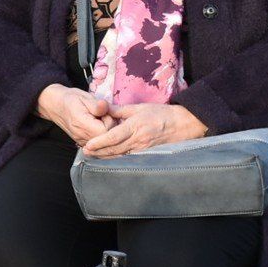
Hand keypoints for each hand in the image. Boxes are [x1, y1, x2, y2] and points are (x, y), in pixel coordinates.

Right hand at [37, 84, 111, 145]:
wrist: (56, 105)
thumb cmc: (71, 99)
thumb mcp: (84, 97)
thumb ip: (96, 104)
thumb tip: (105, 106)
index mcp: (82, 124)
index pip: (106, 130)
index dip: (111, 120)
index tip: (106, 111)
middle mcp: (82, 136)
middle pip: (106, 139)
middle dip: (111, 127)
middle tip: (105, 114)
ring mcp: (82, 142)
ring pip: (103, 143)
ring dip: (107, 132)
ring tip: (101, 119)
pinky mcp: (83, 144)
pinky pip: (98, 144)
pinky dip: (102, 135)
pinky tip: (98, 125)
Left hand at [79, 102, 206, 158]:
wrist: (182, 124)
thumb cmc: (160, 113)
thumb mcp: (139, 107)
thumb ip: (119, 110)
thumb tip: (102, 108)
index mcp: (135, 126)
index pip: (113, 137)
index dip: (98, 143)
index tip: (87, 145)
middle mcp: (138, 140)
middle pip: (114, 149)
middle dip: (98, 152)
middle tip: (85, 152)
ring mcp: (143, 149)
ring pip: (120, 156)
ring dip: (106, 157)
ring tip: (93, 156)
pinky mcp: (147, 155)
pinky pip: (129, 159)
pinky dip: (117, 159)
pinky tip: (109, 159)